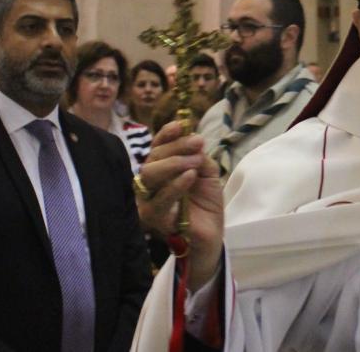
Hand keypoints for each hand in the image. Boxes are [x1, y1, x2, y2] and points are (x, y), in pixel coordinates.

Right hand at [137, 121, 223, 289]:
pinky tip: (190, 176)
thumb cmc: (206, 203)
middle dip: (176, 147)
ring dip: (175, 163)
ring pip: (150, 174)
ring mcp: (148, 199)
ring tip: (195, 163)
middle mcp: (151, 181)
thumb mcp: (207, 173)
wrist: (211, 233)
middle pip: (153, 157)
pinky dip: (175, 185)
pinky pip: (159, 199)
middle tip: (198, 144)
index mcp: (162, 168)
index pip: (157, 147)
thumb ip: (199, 157)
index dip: (166, 134)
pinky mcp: (153, 217)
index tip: (181, 125)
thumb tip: (193, 139)